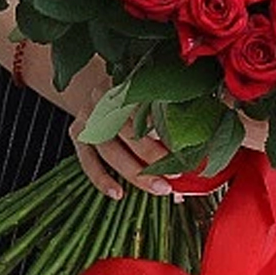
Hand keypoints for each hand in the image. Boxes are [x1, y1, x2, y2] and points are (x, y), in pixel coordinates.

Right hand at [64, 60, 174, 199]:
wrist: (97, 83)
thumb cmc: (135, 94)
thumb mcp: (151, 94)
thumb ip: (171, 118)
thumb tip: (199, 155)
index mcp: (127, 81)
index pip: (146, 105)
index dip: (165, 128)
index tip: (184, 149)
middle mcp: (104, 95)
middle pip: (128, 129)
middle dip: (152, 155)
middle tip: (173, 174)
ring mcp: (88, 113)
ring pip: (108, 147)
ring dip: (133, 171)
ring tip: (156, 187)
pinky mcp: (76, 131)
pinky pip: (87, 159)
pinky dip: (101, 178)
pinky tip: (118, 193)